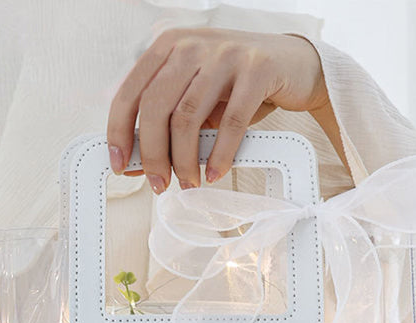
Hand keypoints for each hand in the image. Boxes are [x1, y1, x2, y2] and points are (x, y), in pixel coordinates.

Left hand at [107, 27, 333, 192]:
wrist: (295, 65)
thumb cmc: (239, 85)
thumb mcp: (198, 96)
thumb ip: (171, 121)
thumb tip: (140, 163)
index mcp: (169, 47)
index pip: (131, 92)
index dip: (120, 132)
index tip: (120, 164)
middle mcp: (192, 45)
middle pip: (156, 107)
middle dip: (153, 154)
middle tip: (159, 183)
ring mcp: (225, 54)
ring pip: (188, 116)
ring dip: (184, 159)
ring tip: (188, 182)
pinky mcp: (257, 69)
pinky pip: (231, 122)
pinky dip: (220, 155)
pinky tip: (215, 173)